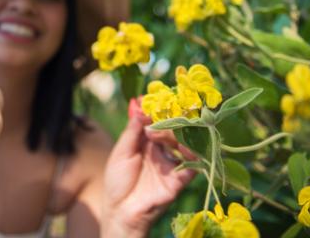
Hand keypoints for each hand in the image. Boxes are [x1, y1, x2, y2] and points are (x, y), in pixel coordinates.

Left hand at [101, 107, 195, 237]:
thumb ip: (132, 131)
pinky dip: (192, 156)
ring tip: (163, 134)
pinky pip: (192, 166)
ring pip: (184, 143)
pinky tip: (185, 149)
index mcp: (147, 141)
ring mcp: (171, 163)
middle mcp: (161, 149)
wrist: (121, 211)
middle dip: (169, 120)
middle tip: (161, 117)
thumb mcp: (121, 152)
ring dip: (177, 135)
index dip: (159, 110)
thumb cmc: (117, 181)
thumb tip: (139, 107)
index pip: (158, 121)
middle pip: (174, 129)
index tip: (159, 98)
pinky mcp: (179, 179)